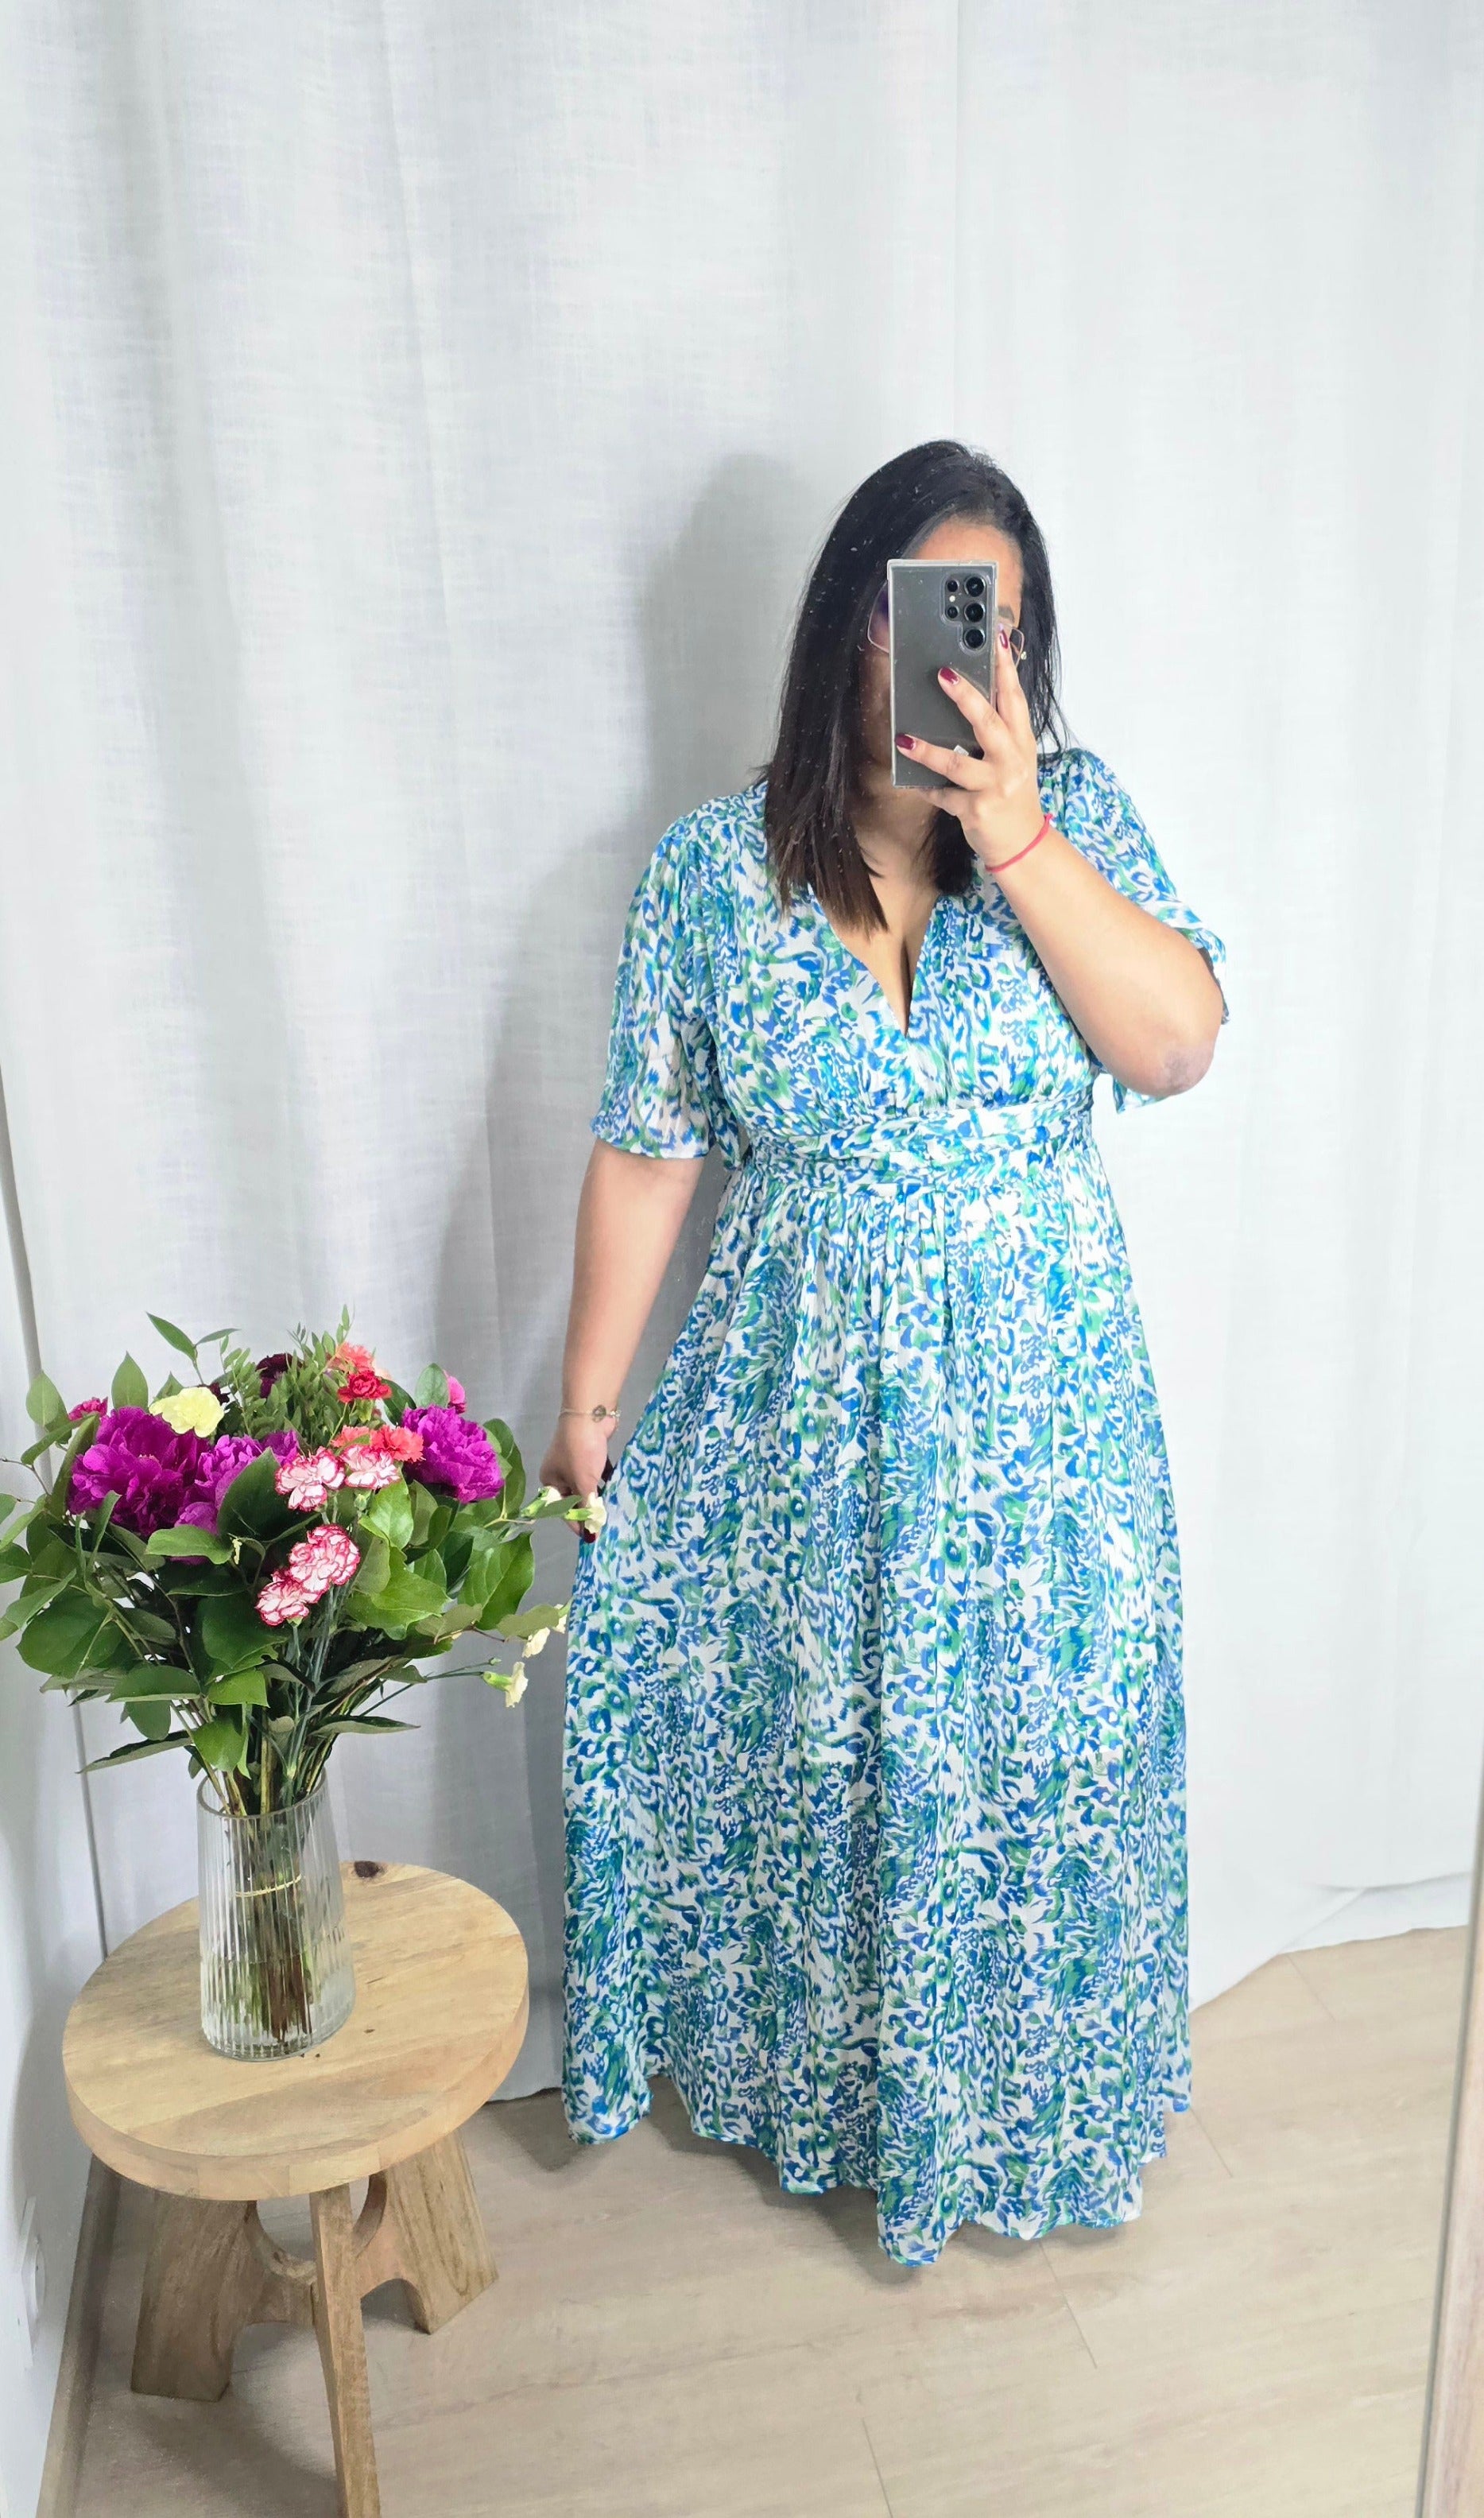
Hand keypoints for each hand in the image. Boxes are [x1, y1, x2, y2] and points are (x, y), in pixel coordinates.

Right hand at [539, 1417, 611, 1542]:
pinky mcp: (591, 1453)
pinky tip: (617, 1490)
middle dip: (590, 1508)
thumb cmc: (581, 1450)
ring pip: (588, 1485)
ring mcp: (576, 1461)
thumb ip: (588, 1507)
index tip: (593, 1535)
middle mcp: (560, 1472)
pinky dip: (606, 1481)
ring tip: (613, 1509)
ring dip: (599, 1495)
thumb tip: (591, 1534)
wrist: (591, 1414)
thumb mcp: (583, 1482)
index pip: (562, 1508)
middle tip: (606, 1522)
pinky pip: (598, 1473)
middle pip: (576, 1497)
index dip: (577, 1522)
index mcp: (550, 1480)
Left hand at [895, 628, 1045, 869]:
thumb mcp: (1015, 758)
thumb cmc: (1013, 795)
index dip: (1005, 668)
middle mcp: (1012, 761)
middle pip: (988, 722)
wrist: (1023, 844)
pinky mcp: (976, 810)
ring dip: (928, 751)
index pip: (1014, 698)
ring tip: (903, 738)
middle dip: (966, 697)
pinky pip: (943, 796)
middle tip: (943, 674)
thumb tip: (971, 693)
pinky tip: (910, 781)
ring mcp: (995, 786)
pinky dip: (926, 789)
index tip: (996, 638)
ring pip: (958, 763)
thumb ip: (1000, 729)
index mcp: (1021, 741)